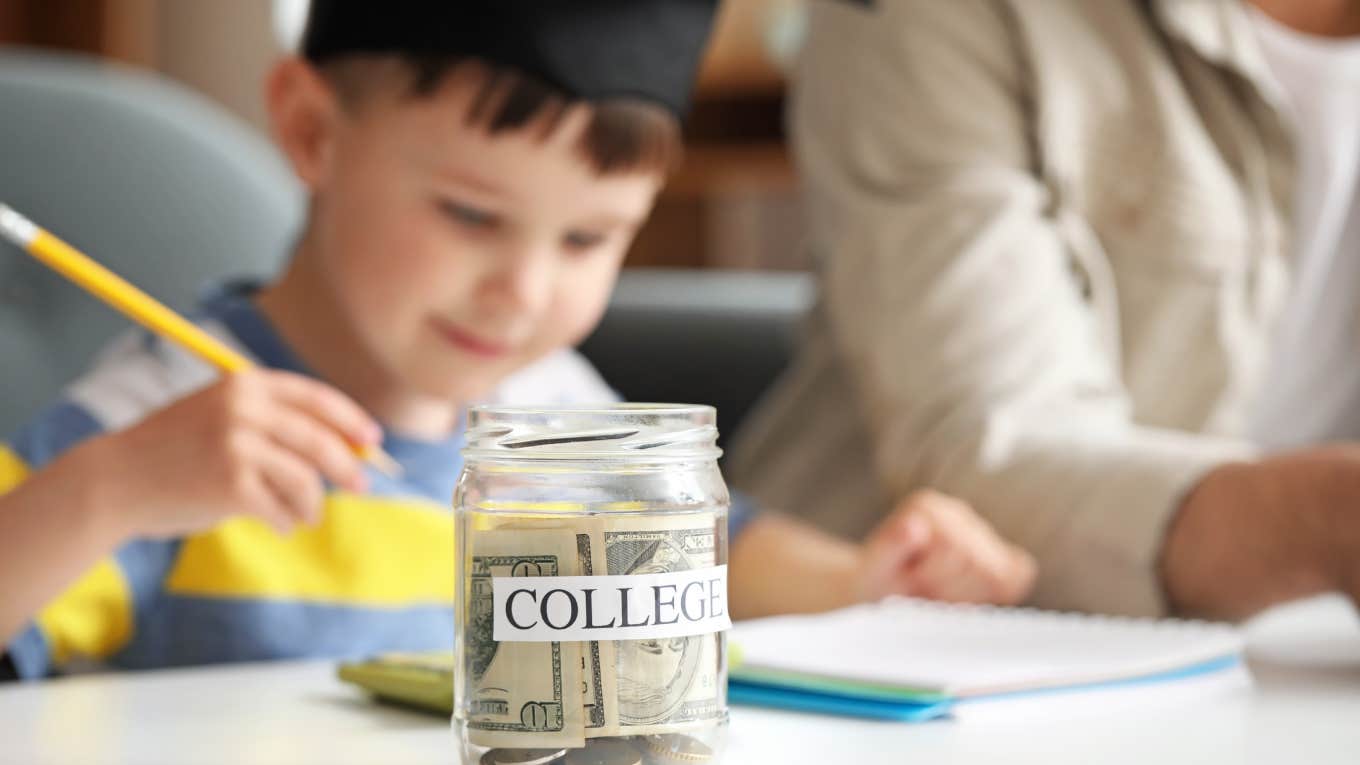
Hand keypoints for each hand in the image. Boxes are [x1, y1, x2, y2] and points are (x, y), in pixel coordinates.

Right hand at [86, 369, 379, 538]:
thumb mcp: (221, 415)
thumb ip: (274, 422)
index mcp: (246, 385)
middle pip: (320, 440)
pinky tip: (282, 525)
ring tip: (307, 516)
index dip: (351, 420)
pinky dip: (287, 521)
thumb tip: (347, 446)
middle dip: (347, 467)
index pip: (316, 398)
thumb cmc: (176, 451)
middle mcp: (244, 410)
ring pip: (305, 480)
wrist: (117, 479)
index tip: (373, 441)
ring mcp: (237, 446)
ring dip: (312, 504)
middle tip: (361, 486)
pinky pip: (282, 508)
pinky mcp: (231, 485)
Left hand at [858, 490, 1036, 604]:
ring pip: (1001, 573)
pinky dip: (998, 591)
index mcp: (926, 508)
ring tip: (937, 592)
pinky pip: (1020, 571)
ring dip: (966, 594)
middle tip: (922, 591)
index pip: (956, 550)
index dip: (935, 578)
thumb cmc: (876, 582)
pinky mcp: (998, 551)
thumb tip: (915, 525)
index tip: (912, 582)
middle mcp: (957, 512)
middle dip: (948, 590)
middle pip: (980, 564)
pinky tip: (966, 593)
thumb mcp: (872, 567)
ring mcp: (980, 530)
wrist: (878, 588)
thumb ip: (890, 545)